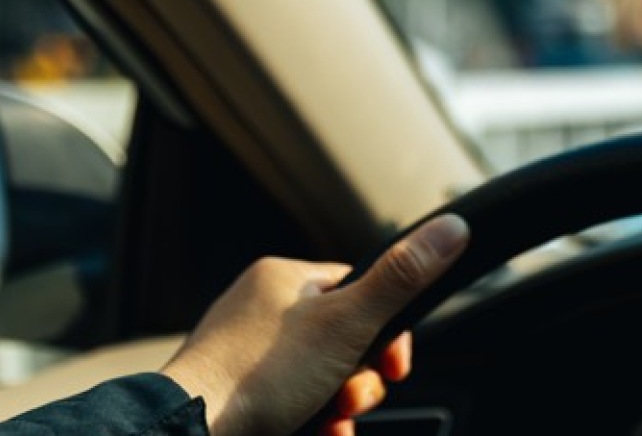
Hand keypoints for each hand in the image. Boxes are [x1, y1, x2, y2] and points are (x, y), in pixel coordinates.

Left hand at [160, 214, 469, 435]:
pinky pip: (291, 400)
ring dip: (339, 405)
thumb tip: (454, 226)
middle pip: (343, 338)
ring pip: (319, 375)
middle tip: (354, 398)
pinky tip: (316, 433)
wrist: (187, 434)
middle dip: (361, 378)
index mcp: (282, 279)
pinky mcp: (235, 392)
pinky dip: (311, 419)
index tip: (395, 366)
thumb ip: (403, 278)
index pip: (360, 289)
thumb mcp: (348, 323)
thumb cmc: (260, 376)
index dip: (388, 331)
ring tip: (330, 422)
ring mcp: (243, 353)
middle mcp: (258, 309)